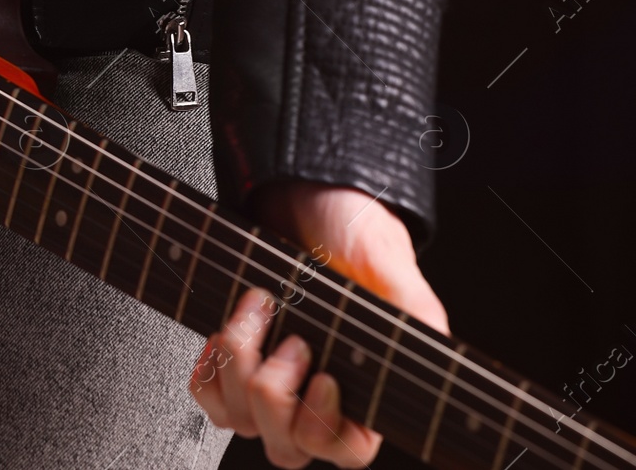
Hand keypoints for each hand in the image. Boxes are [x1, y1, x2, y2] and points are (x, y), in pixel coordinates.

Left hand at [189, 182, 448, 467]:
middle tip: (291, 340)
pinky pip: (210, 397)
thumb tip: (428, 340)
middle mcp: (316, 392)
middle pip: (288, 445)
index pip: (347, 449)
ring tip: (257, 312)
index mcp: (365, 385)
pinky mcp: (235, 361)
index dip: (328, 428)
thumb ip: (411, 306)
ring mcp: (272, 380)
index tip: (323, 379)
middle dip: (276, 394)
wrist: (301, 193)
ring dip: (239, 367)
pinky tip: (224, 332)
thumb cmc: (349, 227)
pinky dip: (210, 370)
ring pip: (242, 421)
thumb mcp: (387, 261)